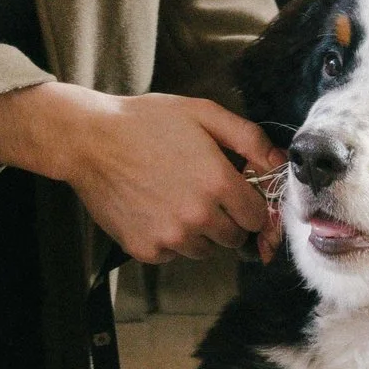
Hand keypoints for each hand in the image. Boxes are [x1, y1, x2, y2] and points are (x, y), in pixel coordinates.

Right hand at [0, 83, 283, 266]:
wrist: (90, 141)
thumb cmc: (146, 122)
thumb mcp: (203, 114)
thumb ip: (248, 138)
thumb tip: (278, 162)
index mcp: (217, 182)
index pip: (259, 217)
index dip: (252, 204)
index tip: (238, 194)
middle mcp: (198, 216)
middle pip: (235, 238)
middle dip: (228, 219)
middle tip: (205, 193)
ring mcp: (171, 237)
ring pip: (207, 250)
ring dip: (201, 232)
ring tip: (177, 199)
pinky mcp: (147, 250)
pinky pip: (175, 255)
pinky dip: (172, 239)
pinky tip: (155, 209)